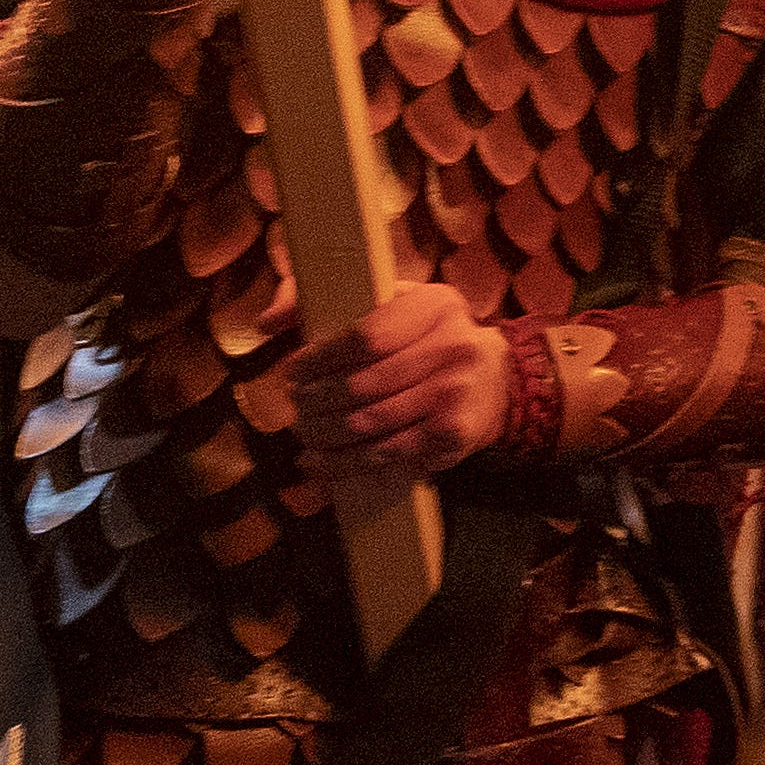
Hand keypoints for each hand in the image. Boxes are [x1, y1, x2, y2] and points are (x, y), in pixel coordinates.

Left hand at [291, 282, 516, 479]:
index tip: (294, 369)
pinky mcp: (452, 433)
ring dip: (322, 433)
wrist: (496, 381)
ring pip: (368, 423)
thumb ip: (330, 301)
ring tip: (303, 430)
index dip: (320, 358)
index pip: (365, 336)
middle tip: (295, 403)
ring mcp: (455, 392)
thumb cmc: (429, 338)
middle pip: (362, 384)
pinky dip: (342, 463)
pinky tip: (318, 460)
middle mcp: (453, 345)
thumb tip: (268, 321)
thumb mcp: (396, 304)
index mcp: (436, 305)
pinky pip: (384, 453)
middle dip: (315, 400)